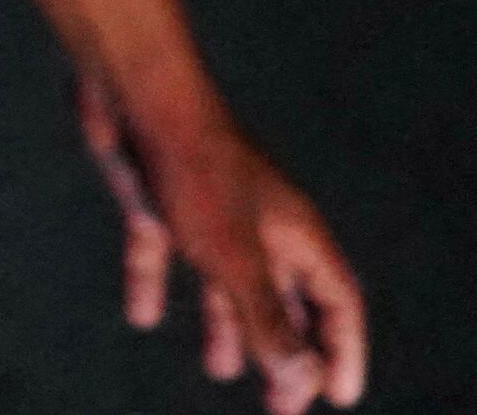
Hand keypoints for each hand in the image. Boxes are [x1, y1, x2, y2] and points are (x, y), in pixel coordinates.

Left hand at [80, 77, 367, 411]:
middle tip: (280, 405)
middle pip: (285, 297)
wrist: (134, 92)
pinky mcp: (159, 199)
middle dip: (287, 351)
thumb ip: (269, 321)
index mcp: (293, 233)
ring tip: (222, 370)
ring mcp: (207, 209)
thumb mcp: (235, 259)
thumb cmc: (193, 169)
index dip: (342, 350)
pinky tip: (143, 315)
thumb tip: (306, 383)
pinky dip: (156, 282)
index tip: (339, 398)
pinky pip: (163, 250)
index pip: (336, 300)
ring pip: (228, 280)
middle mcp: (259, 222)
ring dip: (228, 325)